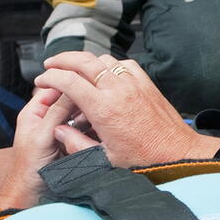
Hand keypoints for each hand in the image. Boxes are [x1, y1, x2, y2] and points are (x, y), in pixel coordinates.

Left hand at [0, 84, 92, 208]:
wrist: (32, 196)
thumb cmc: (27, 170)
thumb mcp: (42, 136)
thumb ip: (56, 112)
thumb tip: (71, 89)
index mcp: (35, 113)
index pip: (54, 88)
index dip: (70, 83)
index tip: (86, 80)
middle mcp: (49, 120)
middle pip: (71, 101)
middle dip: (84, 100)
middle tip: (99, 97)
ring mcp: (62, 132)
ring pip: (80, 116)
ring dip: (90, 115)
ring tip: (102, 113)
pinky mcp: (72, 144)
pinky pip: (85, 132)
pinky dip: (94, 130)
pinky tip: (102, 129)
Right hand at [35, 52, 219, 167]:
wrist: (178, 153)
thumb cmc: (144, 159)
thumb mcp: (104, 159)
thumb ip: (76, 144)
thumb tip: (58, 130)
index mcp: (104, 109)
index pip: (69, 81)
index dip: (50, 78)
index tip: (42, 81)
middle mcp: (118, 90)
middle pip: (83, 61)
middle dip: (62, 60)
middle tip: (50, 65)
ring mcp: (133, 83)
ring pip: (103, 59)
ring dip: (84, 60)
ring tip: (73, 68)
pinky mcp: (146, 83)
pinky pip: (123, 64)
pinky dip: (108, 64)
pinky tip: (103, 73)